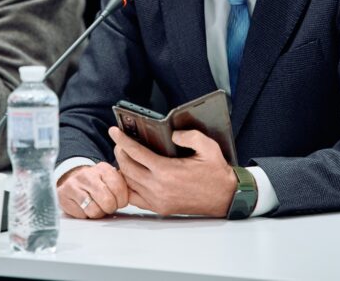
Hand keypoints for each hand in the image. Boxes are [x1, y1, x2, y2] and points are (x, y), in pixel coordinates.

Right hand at [56, 163, 128, 218]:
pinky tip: (84, 206)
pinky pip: (81, 215)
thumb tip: (138, 194)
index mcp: (103, 169)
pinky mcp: (64, 196)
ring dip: (97, 213)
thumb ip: (123, 184)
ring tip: (96, 206)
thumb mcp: (111, 178)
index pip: (119, 189)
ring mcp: (74, 185)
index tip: (119, 201)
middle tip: (107, 206)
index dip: (122, 201)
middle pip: (107, 202)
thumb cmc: (96, 182)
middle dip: (110, 208)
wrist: (72, 179)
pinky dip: (85, 215)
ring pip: (94, 210)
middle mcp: (88, 174)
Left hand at [110, 126, 236, 216]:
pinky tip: (130, 176)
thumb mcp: (208, 147)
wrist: (225, 198)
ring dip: (122, 168)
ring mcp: (157, 200)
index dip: (122, 140)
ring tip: (123, 156)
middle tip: (119, 142)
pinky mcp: (159, 208)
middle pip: (127, 167)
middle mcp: (158, 187)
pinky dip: (128, 186)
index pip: (136, 153)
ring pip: (128, 183)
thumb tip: (172, 134)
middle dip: (119, 152)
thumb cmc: (216, 173)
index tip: (114, 131)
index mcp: (167, 171)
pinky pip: (134, 197)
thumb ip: (189, 136)